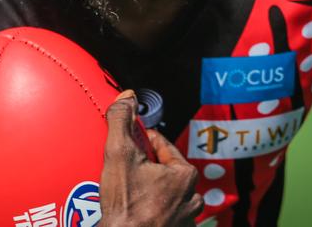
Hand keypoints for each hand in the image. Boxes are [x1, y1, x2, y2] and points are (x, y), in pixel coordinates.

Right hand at [100, 90, 202, 226]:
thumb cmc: (127, 208)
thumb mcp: (119, 154)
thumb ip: (122, 121)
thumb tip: (127, 97)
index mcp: (185, 175)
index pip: (162, 144)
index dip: (142, 141)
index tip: (129, 144)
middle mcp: (192, 199)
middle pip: (165, 169)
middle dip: (146, 166)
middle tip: (126, 168)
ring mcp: (185, 221)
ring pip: (166, 193)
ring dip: (149, 189)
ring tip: (128, 191)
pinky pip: (164, 214)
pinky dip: (151, 209)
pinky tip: (134, 209)